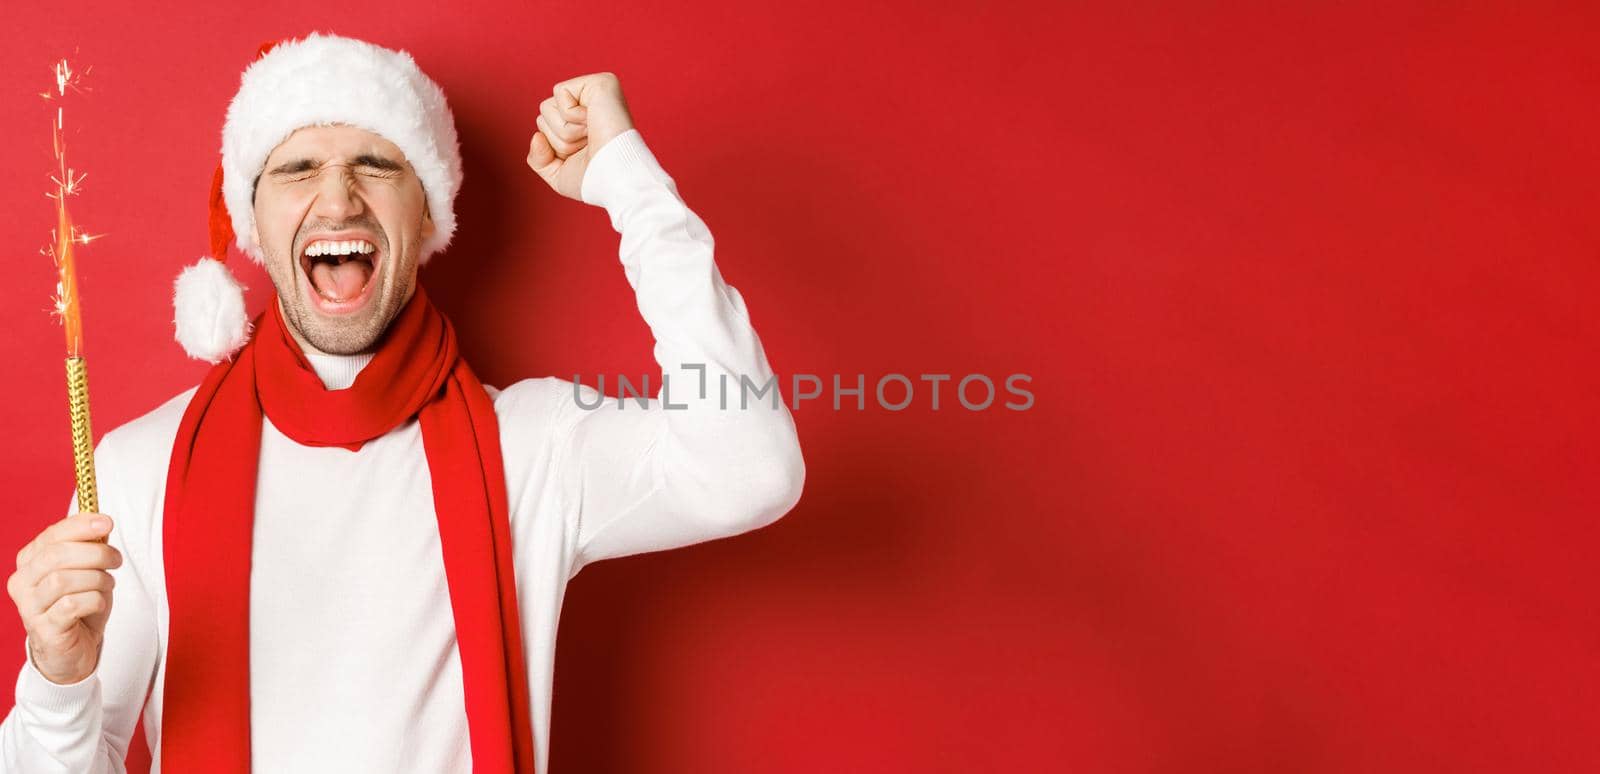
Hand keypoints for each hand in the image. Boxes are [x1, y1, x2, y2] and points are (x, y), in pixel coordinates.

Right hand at [6, 513, 120, 684]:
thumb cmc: (80, 606)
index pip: (51, 536)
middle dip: (95, 553)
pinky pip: (71, 605)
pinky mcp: (44, 629)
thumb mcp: (87, 571)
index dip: (80, 526)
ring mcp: (30, 607)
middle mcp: (22, 583)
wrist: (72, 650)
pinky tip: (98, 603)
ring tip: (107, 585)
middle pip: (56, 556)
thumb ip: (90, 547)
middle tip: (116, 559)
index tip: (107, 522)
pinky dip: (94, 600)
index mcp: (30, 562)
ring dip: (96, 579)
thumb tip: (101, 523)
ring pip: (63, 580)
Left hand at [526, 72, 636, 200]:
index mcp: (584, 125)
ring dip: (565, 130)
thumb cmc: (595, 180)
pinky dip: (571, 115)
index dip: (556, 148)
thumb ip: (538, 159)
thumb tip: (536, 136)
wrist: (616, 178)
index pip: (544, 128)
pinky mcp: (600, 82)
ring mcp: (596, 92)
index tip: (583, 155)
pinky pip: (560, 93)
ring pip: (547, 106)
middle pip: (543, 116)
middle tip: (588, 145)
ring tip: (592, 134)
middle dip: (559, 138)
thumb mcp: (558, 174)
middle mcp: (591, 106)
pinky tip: (593, 121)